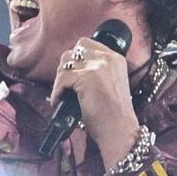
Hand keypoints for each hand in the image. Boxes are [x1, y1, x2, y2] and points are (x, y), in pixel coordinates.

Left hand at [53, 34, 138, 172]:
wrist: (119, 130)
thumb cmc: (112, 114)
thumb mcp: (109, 84)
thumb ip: (95, 71)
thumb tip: (69, 69)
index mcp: (115, 58)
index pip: (86, 44)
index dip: (74, 58)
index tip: (71, 74)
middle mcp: (108, 58)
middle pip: (73, 52)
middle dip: (65, 68)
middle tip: (64, 86)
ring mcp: (98, 67)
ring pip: (65, 64)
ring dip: (60, 80)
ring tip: (61, 94)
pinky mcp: (87, 78)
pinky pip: (62, 80)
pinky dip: (57, 92)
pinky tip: (59, 102)